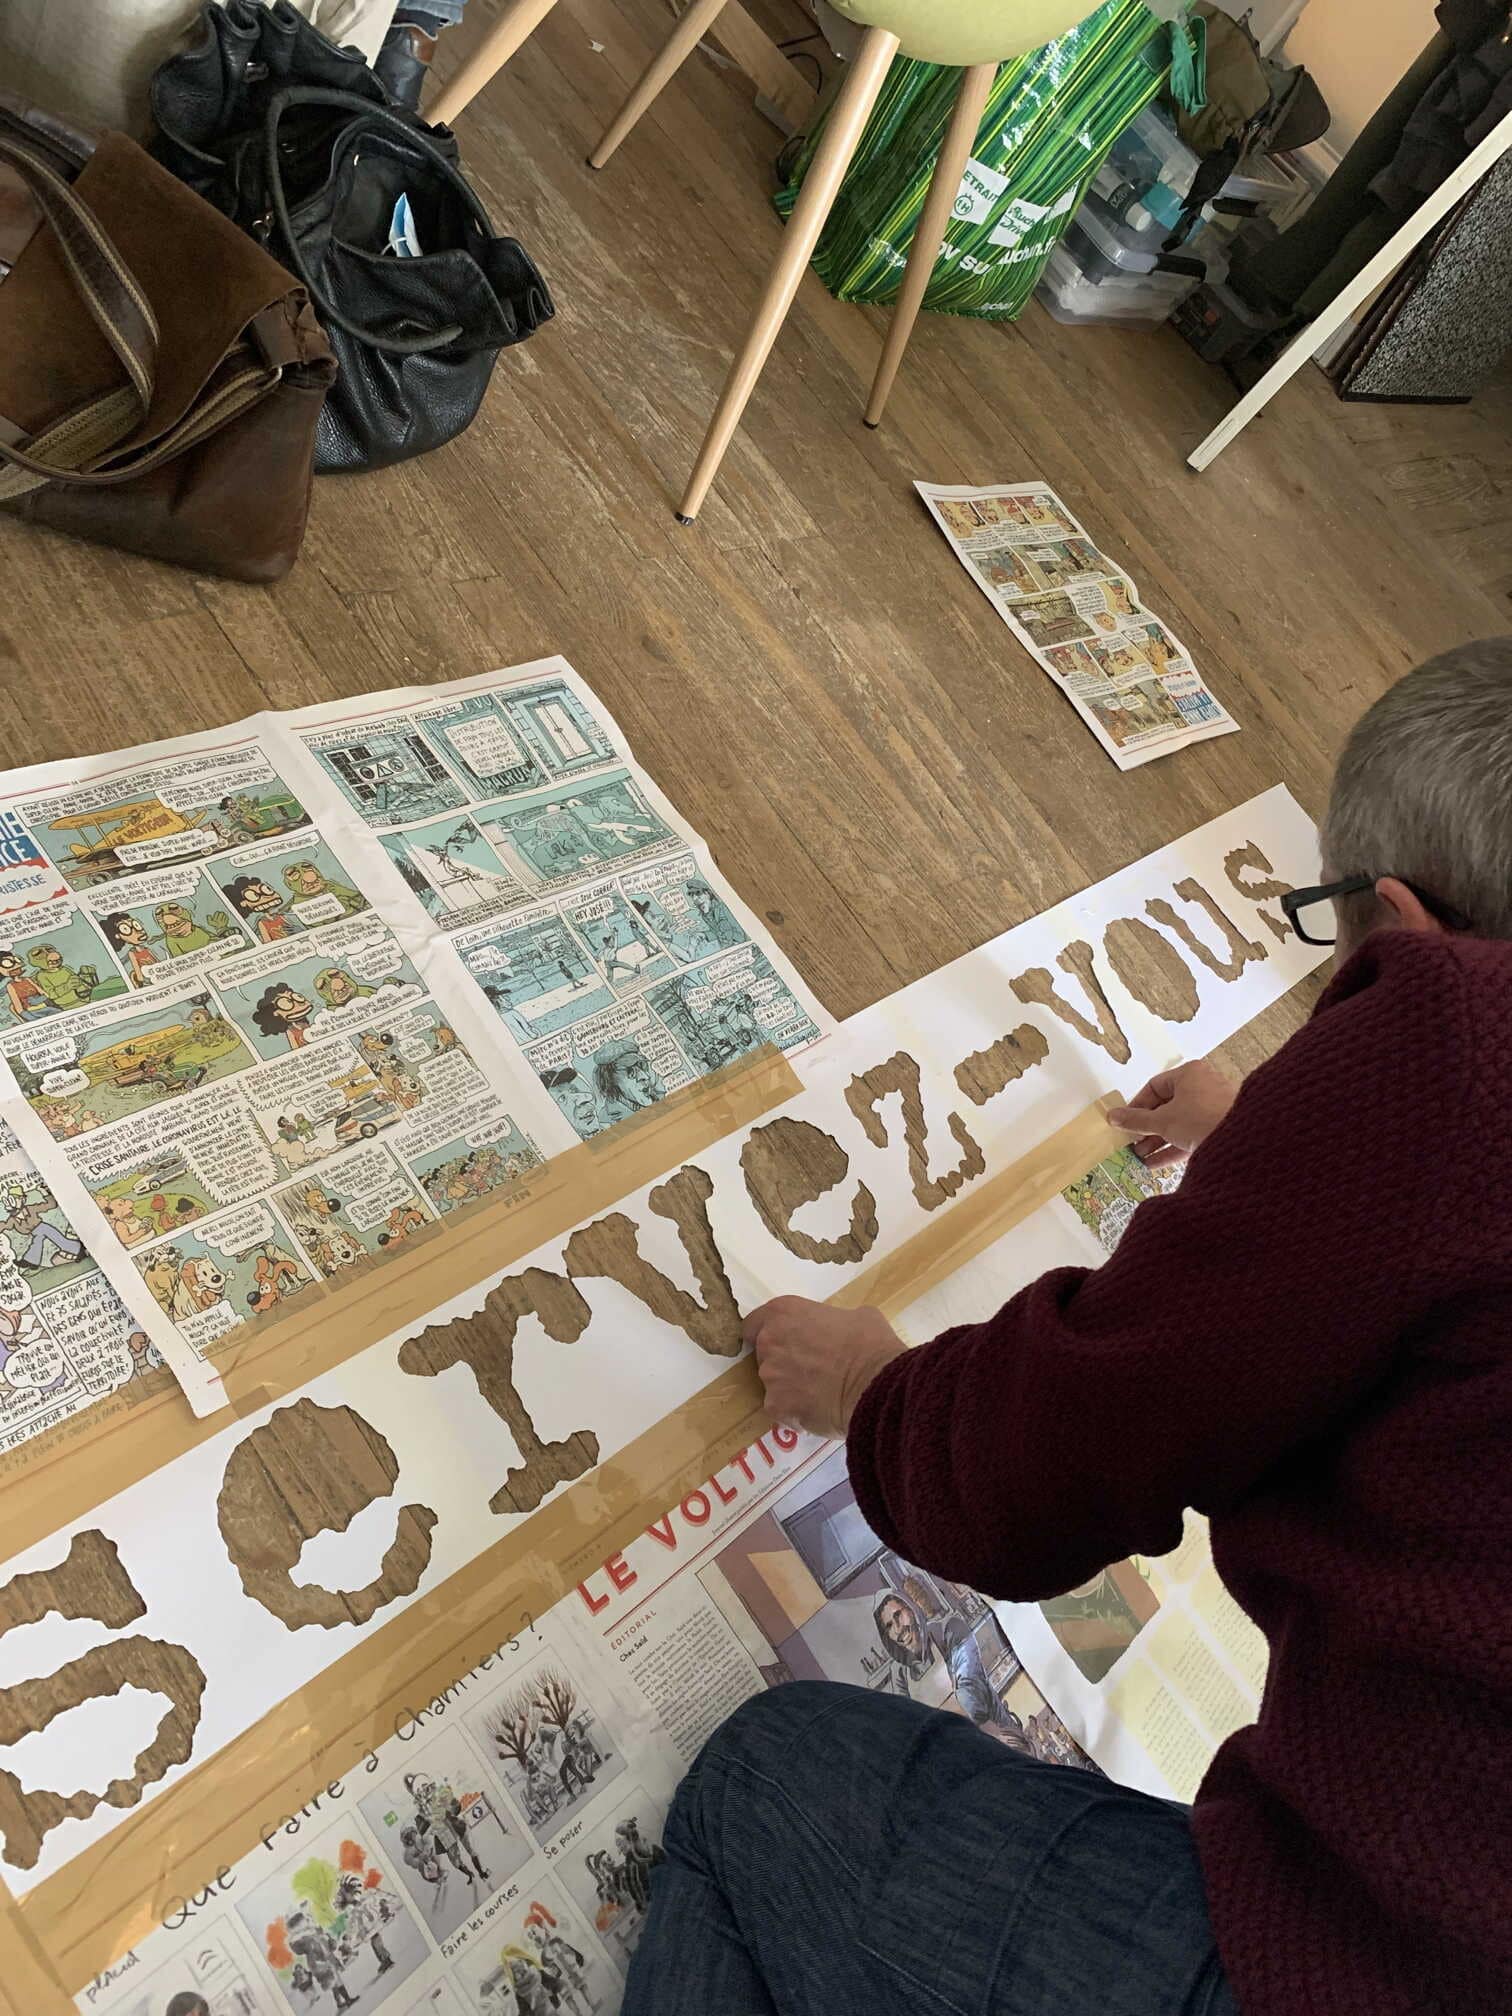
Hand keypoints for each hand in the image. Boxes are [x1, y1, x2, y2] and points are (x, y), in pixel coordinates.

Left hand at [745, 1297, 903, 1439]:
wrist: (876, 1384)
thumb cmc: (870, 1344)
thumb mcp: (857, 1316)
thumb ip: (833, 1321)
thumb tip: (840, 1332)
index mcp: (783, 1312)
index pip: (754, 1324)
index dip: (767, 1336)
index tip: (784, 1345)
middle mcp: (769, 1341)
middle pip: (764, 1356)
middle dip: (783, 1363)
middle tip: (812, 1372)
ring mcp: (769, 1375)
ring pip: (774, 1385)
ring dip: (791, 1390)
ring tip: (821, 1395)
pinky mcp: (775, 1406)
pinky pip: (782, 1411)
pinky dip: (797, 1413)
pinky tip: (821, 1411)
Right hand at [1107, 1059, 1236, 1169]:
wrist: (1244, 1140)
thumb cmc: (1202, 1119)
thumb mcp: (1163, 1120)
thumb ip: (1136, 1120)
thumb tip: (1111, 1116)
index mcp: (1189, 1075)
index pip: (1154, 1087)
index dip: (1136, 1105)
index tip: (1124, 1122)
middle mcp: (1202, 1088)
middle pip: (1166, 1107)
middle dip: (1146, 1128)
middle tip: (1131, 1143)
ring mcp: (1213, 1110)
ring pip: (1178, 1124)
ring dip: (1157, 1141)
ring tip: (1139, 1158)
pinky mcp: (1220, 1130)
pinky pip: (1191, 1137)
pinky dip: (1173, 1148)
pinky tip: (1154, 1164)